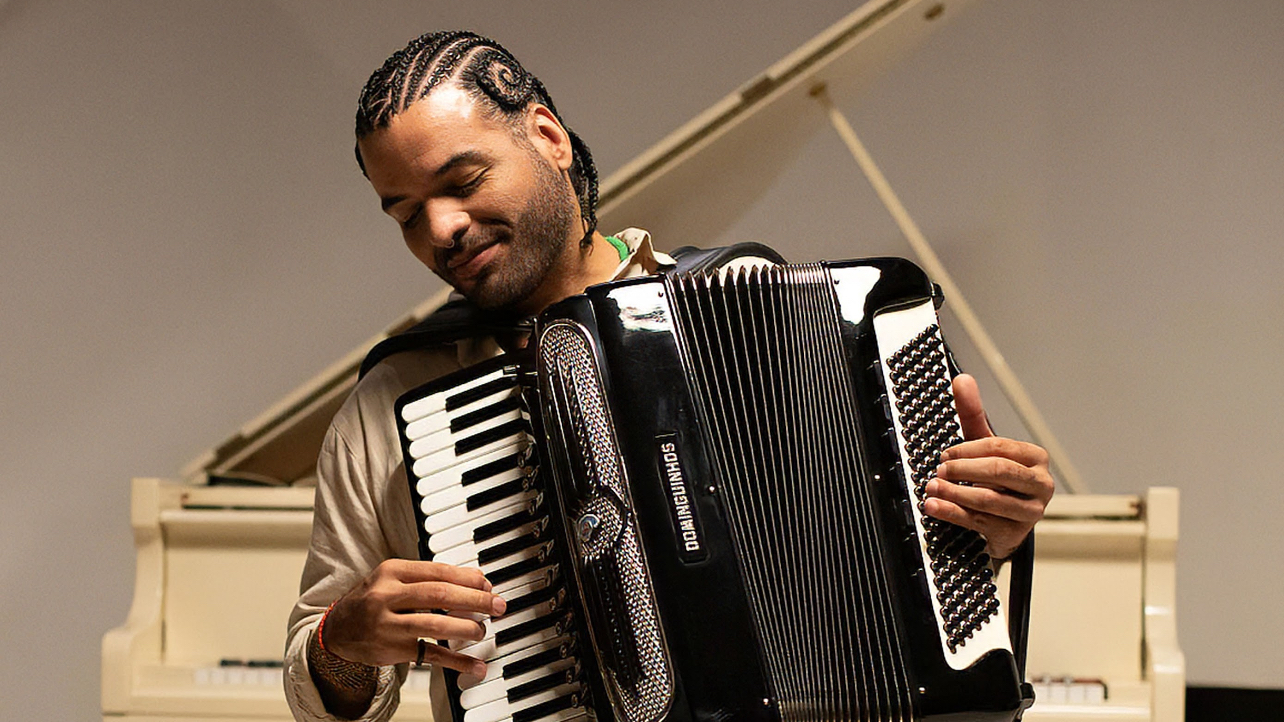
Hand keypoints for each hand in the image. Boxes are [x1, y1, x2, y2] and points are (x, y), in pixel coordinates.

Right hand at [322, 559, 506, 674]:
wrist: (337, 630)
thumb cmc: (373, 598)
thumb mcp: (394, 578)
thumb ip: (430, 577)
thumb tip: (477, 577)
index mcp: (392, 571)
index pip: (438, 571)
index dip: (467, 578)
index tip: (488, 584)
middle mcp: (387, 596)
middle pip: (440, 595)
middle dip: (475, 600)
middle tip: (497, 605)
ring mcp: (389, 625)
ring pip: (436, 625)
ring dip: (467, 628)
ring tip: (482, 629)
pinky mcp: (393, 650)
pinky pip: (430, 655)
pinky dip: (457, 661)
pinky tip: (475, 664)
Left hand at [922, 374, 1054, 559]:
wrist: (1006, 521)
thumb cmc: (997, 478)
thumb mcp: (985, 445)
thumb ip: (974, 414)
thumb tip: (962, 380)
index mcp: (1035, 458)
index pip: (1000, 448)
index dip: (968, 449)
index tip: (946, 453)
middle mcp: (1039, 485)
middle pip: (999, 471)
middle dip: (964, 469)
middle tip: (940, 469)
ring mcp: (1030, 512)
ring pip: (990, 500)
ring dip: (955, 493)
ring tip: (932, 487)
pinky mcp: (1013, 532)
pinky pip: (979, 522)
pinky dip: (952, 513)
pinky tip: (934, 507)